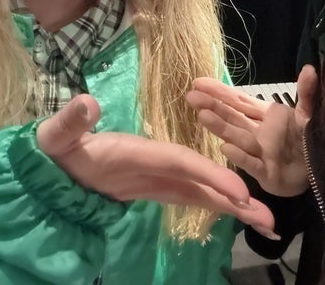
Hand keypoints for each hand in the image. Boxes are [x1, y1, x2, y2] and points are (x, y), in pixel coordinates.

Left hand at [36, 94, 274, 231]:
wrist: (55, 162)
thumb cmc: (58, 148)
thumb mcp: (59, 135)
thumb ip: (71, 121)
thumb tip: (86, 101)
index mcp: (141, 149)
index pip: (182, 162)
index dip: (210, 175)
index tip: (239, 193)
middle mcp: (157, 160)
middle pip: (202, 177)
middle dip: (236, 195)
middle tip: (269, 217)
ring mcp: (159, 175)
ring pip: (203, 190)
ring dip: (235, 204)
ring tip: (265, 223)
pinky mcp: (156, 188)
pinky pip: (191, 198)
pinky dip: (216, 207)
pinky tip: (237, 216)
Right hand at [186, 65, 317, 196]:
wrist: (321, 171)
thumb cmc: (309, 141)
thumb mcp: (309, 114)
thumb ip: (307, 92)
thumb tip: (310, 68)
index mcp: (264, 115)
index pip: (238, 100)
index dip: (219, 91)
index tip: (199, 82)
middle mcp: (256, 131)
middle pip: (232, 116)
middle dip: (212, 106)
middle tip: (191, 96)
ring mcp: (258, 152)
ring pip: (236, 136)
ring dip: (220, 126)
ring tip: (202, 115)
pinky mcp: (264, 173)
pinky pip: (251, 163)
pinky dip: (239, 156)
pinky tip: (225, 147)